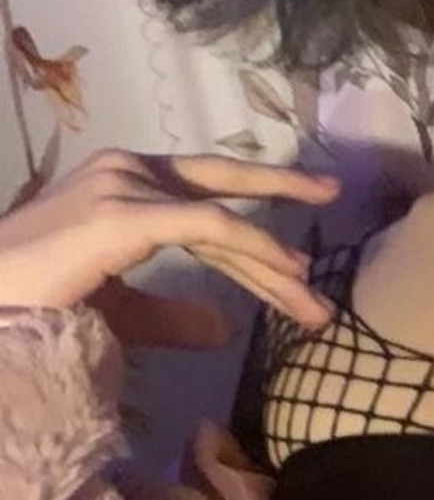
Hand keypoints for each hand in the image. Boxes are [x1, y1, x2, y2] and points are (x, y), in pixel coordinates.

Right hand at [0, 149, 340, 347]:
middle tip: (331, 216)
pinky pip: (207, 227)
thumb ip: (171, 315)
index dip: (257, 210)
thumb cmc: (36, 308)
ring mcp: (124, 185)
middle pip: (221, 189)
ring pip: (221, 217)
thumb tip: (226, 331)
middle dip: (282, 204)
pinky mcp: (123, 214)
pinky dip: (251, 249)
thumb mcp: (119, 311)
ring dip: (271, 260)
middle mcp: (127, 169)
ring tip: (313, 299)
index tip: (306, 226)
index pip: (204, 194)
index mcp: (123, 181)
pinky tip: (285, 275)